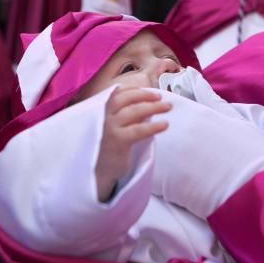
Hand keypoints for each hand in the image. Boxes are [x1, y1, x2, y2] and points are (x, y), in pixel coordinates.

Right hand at [96, 87, 170, 201]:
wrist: (96, 172)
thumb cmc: (107, 148)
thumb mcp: (111, 128)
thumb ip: (123, 116)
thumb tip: (145, 106)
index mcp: (101, 112)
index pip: (116, 93)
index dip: (133, 90)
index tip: (148, 91)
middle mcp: (103, 117)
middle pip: (125, 99)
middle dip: (144, 95)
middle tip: (160, 97)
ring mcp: (110, 129)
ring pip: (134, 112)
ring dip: (153, 107)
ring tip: (167, 107)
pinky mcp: (118, 142)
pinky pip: (139, 130)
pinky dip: (153, 126)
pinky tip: (164, 125)